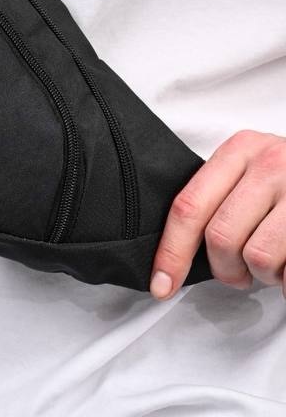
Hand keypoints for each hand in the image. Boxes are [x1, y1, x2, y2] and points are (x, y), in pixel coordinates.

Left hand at [150, 130, 285, 298]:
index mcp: (242, 149)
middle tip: (243, 270)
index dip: (171, 251)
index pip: (190, 205)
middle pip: (221, 237)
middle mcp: (271, 163)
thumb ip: (220, 195)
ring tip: (279, 258)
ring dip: (266, 274)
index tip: (161, 285)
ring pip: (258, 257)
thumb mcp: (254, 170)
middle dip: (227, 269)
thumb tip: (175, 252)